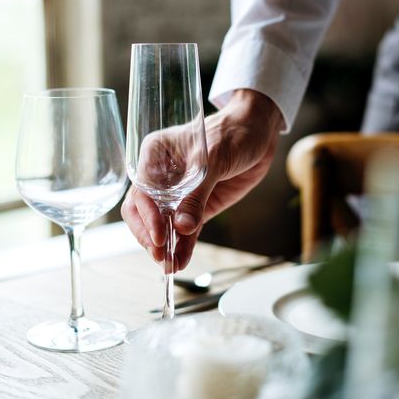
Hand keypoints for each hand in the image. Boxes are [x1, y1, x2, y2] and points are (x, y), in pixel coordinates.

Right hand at [121, 89, 282, 269]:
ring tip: (170, 266)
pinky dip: (183, 246)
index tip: (159, 236)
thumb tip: (182, 227)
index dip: (146, 216)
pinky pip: (185, 230)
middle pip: (143, 212)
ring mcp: (178, 194)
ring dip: (165, 247)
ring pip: (162, 225)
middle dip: (150, 235)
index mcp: (154, 156)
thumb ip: (197, 193)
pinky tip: (181, 261)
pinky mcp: (197, 207)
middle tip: (161, 255)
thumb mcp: (214, 158)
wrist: (258, 132)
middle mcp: (161, 178)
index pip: (141, 192)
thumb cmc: (232, 132)